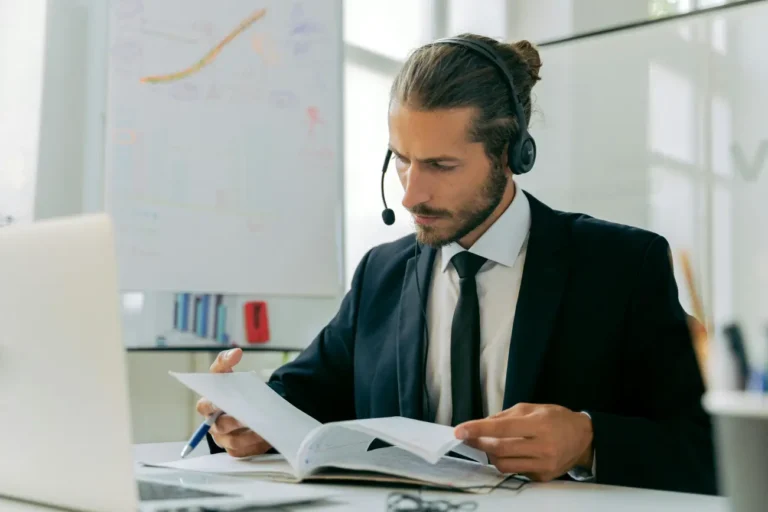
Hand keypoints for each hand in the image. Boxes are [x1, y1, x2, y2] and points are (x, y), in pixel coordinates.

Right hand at [195, 348, 271, 456]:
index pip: (204, 406)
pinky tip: (266, 437)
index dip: (213, 405)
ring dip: (248, 435)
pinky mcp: (237, 451)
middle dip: (234, 421)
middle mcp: (213, 425)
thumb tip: (236, 352)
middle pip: (220, 426)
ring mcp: (224, 440)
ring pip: (233, 442)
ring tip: (263, 426)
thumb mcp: (228, 373)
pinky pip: (244, 452)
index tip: (225, 402)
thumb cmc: (235, 389)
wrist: (251, 405)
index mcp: (208, 406)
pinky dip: (255, 445)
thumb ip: (226, 360)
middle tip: (249, 415)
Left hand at [455, 403, 592, 481]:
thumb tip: (481, 424)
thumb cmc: (556, 418)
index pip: (502, 428)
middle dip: (478, 443)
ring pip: (504, 465)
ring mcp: (543, 465)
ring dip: (490, 455)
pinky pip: (515, 472)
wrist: (584, 438)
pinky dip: (506, 462)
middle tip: (467, 437)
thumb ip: (505, 416)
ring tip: (488, 445)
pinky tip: (510, 453)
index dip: (478, 429)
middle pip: (500, 449)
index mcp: (539, 424)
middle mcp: (542, 447)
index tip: (459, 431)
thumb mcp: (532, 408)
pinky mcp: (542, 477)